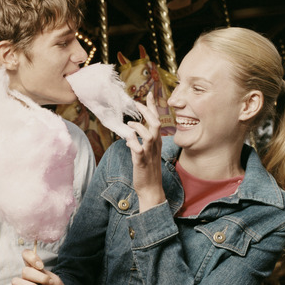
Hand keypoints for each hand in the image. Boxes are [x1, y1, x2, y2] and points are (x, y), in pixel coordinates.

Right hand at [8, 249, 72, 284]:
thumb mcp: (57, 284)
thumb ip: (47, 277)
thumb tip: (38, 272)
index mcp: (36, 271)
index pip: (26, 256)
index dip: (31, 257)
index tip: (41, 266)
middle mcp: (27, 279)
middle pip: (25, 271)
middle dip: (38, 277)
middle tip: (48, 284)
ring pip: (16, 282)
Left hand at [124, 92, 165, 210]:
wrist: (151, 190)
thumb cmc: (147, 172)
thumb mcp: (144, 154)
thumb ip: (139, 143)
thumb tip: (130, 136)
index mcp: (156, 142)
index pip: (157, 120)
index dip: (152, 107)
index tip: (148, 94)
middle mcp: (155, 146)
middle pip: (155, 123)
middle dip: (147, 111)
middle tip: (136, 104)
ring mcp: (149, 154)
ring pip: (150, 135)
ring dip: (139, 127)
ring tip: (129, 124)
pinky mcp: (142, 162)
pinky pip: (138, 149)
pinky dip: (132, 142)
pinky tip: (127, 140)